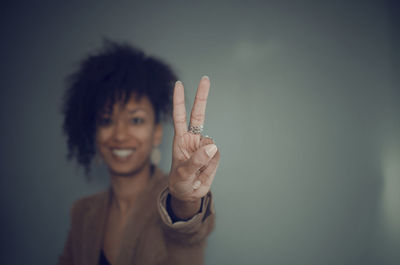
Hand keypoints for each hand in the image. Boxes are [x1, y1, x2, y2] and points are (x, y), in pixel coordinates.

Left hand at [168, 76, 219, 216]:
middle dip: (202, 96)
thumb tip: (211, 145)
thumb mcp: (182, 174)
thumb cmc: (179, 182)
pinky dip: (211, 166)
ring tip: (197, 172)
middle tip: (205, 78)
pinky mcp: (214, 155)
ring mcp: (205, 146)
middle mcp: (193, 139)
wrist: (188, 194)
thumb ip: (195, 161)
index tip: (179, 84)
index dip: (179, 101)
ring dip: (205, 158)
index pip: (179, 116)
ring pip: (211, 144)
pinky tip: (204, 172)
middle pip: (199, 114)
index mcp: (180, 139)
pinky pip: (216, 156)